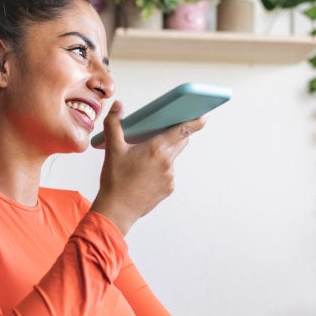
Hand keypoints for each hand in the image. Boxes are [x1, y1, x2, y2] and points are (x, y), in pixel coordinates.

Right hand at [90, 101, 204, 234]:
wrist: (118, 210)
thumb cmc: (115, 180)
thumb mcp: (112, 150)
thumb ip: (114, 124)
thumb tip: (118, 106)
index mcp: (156, 148)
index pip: (182, 130)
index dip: (195, 121)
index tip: (204, 115)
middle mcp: (167, 161)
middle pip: (180, 142)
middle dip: (175, 135)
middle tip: (163, 132)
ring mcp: (170, 176)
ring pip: (172, 159)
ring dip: (163, 155)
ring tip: (142, 162)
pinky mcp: (169, 188)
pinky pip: (168, 174)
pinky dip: (160, 171)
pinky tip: (144, 176)